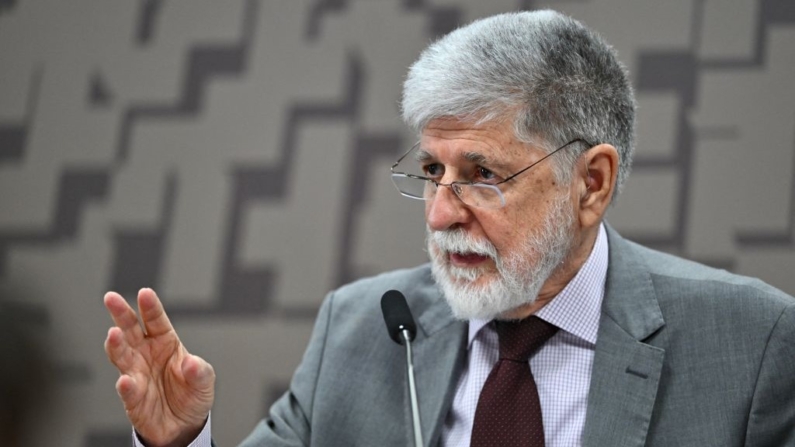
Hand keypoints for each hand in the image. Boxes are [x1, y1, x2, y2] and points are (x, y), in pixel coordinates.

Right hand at [104, 288, 214, 446]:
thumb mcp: (204, 380)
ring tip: (114, 334)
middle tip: (111, 298)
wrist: (183, 426)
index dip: (150, 307)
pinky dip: (126, 386)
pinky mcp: (132, 397)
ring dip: (116, 345)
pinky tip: (126, 381)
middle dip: (120, 314)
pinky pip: (127, 390)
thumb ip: (200, 370)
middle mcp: (145, 354)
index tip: (145, 293)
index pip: (155, 320)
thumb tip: (191, 363)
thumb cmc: (191, 394)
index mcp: (165, 342)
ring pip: (121, 355)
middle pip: (130, 330)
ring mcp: (136, 373)